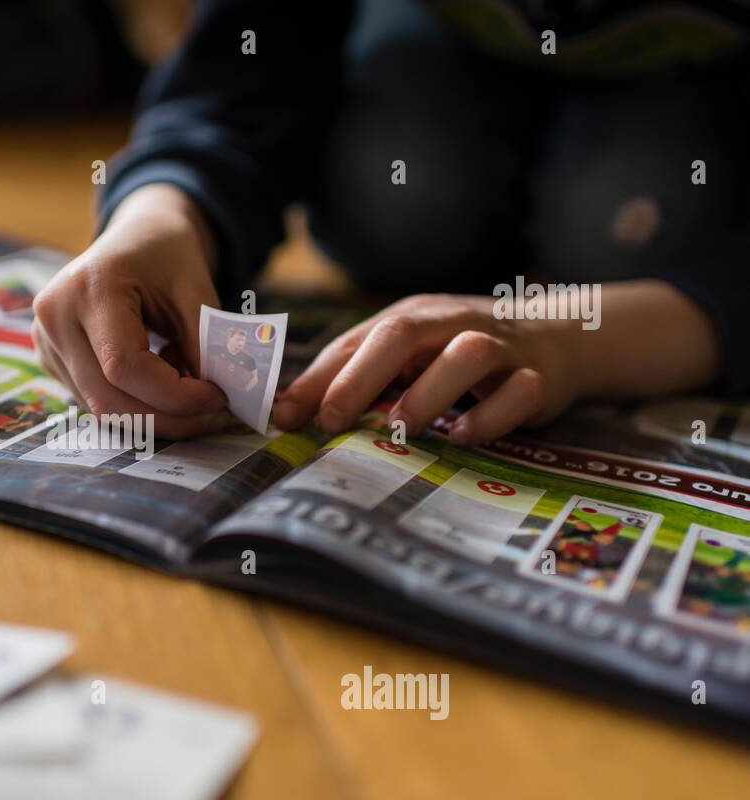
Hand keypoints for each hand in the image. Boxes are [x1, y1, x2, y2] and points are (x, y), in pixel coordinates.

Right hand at [32, 184, 230, 437]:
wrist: (136, 237)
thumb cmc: (166, 256)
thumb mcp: (195, 290)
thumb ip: (203, 345)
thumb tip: (212, 402)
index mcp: (88, 287)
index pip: (124, 365)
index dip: (174, 394)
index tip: (217, 397)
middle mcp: (55, 317)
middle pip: (108, 398)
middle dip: (168, 416)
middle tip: (212, 413)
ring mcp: (46, 341)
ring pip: (102, 409)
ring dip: (154, 415)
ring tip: (188, 390)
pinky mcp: (50, 359)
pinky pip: (95, 402)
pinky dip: (136, 406)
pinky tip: (160, 383)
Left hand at [272, 293, 582, 445]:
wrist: (560, 338)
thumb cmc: (460, 352)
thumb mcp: (409, 354)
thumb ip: (357, 377)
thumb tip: (288, 411)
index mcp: (412, 318)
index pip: (354, 341)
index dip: (316, 378)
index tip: (284, 416)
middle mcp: (452, 324)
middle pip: (402, 334)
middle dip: (360, 377)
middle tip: (330, 419)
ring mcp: (499, 348)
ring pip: (466, 354)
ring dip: (428, 391)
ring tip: (400, 427)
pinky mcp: (537, 378)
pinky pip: (518, 392)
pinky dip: (490, 415)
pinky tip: (462, 436)